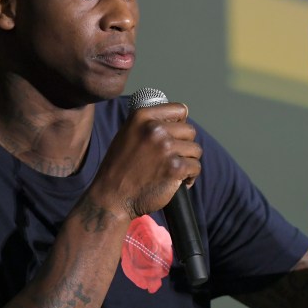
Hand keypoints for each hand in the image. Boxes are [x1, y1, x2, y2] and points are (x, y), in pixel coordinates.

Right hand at [92, 102, 201, 218]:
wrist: (111, 197)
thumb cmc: (119, 168)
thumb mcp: (128, 134)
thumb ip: (149, 125)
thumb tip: (179, 120)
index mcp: (142, 117)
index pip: (180, 110)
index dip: (181, 124)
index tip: (176, 136)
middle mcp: (154, 129)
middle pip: (190, 131)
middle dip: (185, 146)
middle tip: (172, 159)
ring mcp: (166, 148)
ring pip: (195, 150)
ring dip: (188, 161)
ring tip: (174, 170)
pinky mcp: (175, 168)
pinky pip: (196, 167)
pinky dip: (190, 176)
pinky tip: (178, 181)